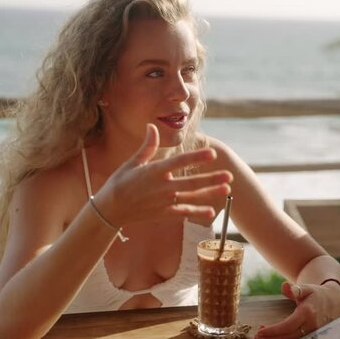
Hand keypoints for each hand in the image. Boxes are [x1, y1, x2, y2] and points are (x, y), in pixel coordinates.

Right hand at [94, 124, 232, 225]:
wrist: (110, 209)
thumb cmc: (120, 182)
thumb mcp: (132, 162)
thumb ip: (147, 146)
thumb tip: (151, 126)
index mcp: (155, 171)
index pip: (180, 162)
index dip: (197, 157)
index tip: (212, 154)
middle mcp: (162, 187)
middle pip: (191, 182)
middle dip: (211, 178)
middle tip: (229, 175)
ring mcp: (164, 202)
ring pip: (192, 197)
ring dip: (210, 193)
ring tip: (226, 189)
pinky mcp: (163, 214)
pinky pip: (184, 213)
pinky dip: (197, 212)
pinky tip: (211, 211)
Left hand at [255, 281, 339, 337]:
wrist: (334, 302)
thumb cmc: (316, 294)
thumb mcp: (306, 288)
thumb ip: (295, 289)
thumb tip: (284, 286)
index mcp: (308, 313)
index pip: (288, 325)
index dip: (274, 330)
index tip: (260, 331)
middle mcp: (312, 325)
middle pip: (289, 337)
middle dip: (273, 338)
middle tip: (258, 335)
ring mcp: (314, 333)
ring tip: (264, 335)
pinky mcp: (313, 336)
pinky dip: (285, 338)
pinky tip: (275, 335)